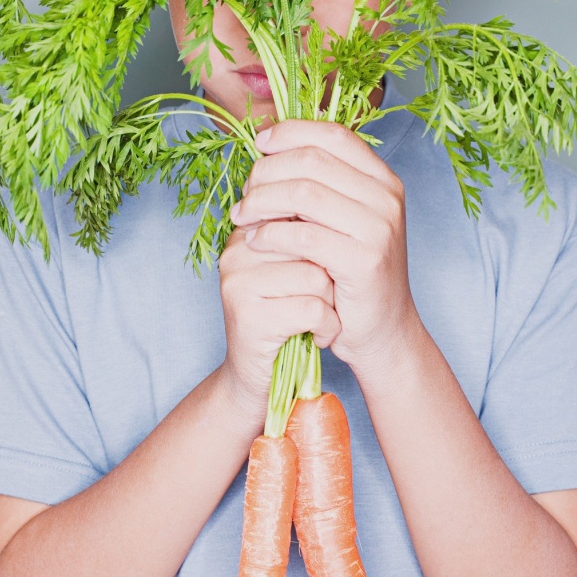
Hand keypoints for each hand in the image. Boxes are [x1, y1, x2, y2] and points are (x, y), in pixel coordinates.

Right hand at [217, 225, 340, 413]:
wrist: (263, 378)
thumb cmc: (291, 318)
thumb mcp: (299, 269)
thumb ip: (307, 233)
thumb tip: (339, 198)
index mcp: (248, 232)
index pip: (302, 213)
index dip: (328, 242)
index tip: (328, 268)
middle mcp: (237, 252)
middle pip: (313, 241)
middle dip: (331, 273)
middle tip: (324, 298)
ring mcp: (239, 284)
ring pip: (316, 276)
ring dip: (331, 303)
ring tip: (317, 318)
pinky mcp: (249, 317)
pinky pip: (313, 309)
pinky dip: (328, 327)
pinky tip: (317, 336)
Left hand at [230, 120, 420, 378]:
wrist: (382, 330)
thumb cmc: (351, 274)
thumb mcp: (341, 219)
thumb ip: (318, 184)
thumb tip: (269, 145)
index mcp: (383, 179)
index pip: (333, 134)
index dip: (291, 133)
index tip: (259, 145)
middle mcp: (386, 197)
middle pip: (312, 161)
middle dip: (268, 172)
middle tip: (245, 195)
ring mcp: (378, 228)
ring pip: (304, 193)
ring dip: (262, 202)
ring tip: (243, 218)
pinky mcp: (363, 261)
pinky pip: (303, 235)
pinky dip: (270, 234)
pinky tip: (255, 241)